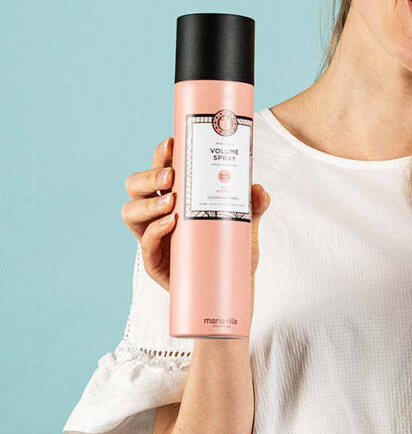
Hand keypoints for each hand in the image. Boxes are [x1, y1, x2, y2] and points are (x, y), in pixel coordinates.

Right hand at [123, 137, 271, 306]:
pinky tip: (170, 223)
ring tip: (171, 201)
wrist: (233, 290)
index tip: (171, 143)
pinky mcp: (156, 263)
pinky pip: (145, 244)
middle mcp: (158, 215)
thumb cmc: (233, 251)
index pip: (159, 170)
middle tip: (171, 176)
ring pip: (130, 212)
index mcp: (174, 199)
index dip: (160, 155)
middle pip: (135, 186)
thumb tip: (259, 190)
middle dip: (149, 175)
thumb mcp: (246, 224)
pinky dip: (155, 231)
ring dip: (148, 203)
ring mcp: (153, 238)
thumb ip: (254, 206)